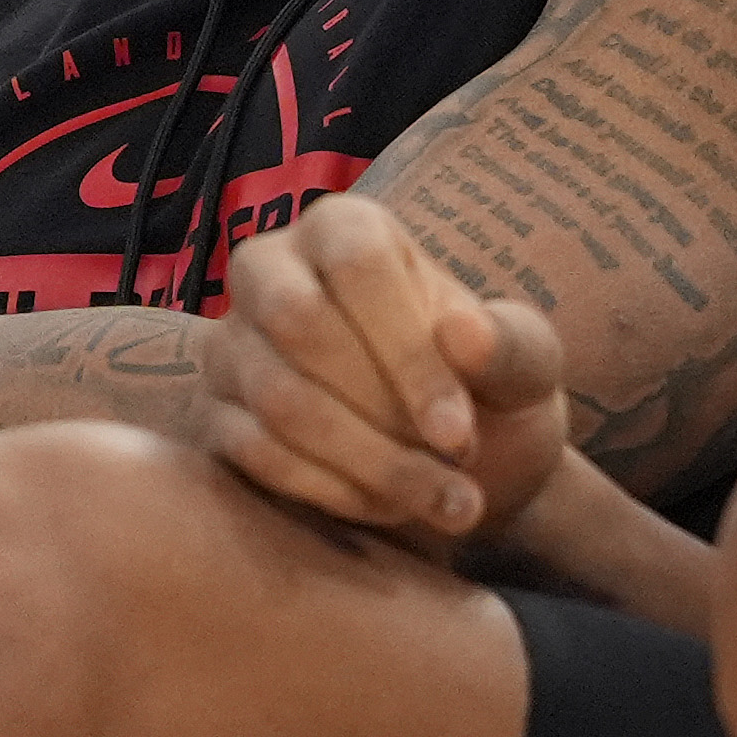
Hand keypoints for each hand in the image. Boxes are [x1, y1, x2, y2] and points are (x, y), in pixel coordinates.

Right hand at [201, 194, 567, 546]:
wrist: (448, 454)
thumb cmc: (485, 386)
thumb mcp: (523, 364)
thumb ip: (507, 345)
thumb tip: (465, 334)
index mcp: (345, 226)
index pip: (361, 267)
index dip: (409, 352)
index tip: (461, 434)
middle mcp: (270, 268)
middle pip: (301, 325)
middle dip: (385, 414)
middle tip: (458, 473)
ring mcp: (230, 343)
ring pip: (280, 399)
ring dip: (368, 464)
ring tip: (444, 503)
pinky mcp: (213, 414)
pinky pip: (258, 454)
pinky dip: (332, 491)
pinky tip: (392, 509)